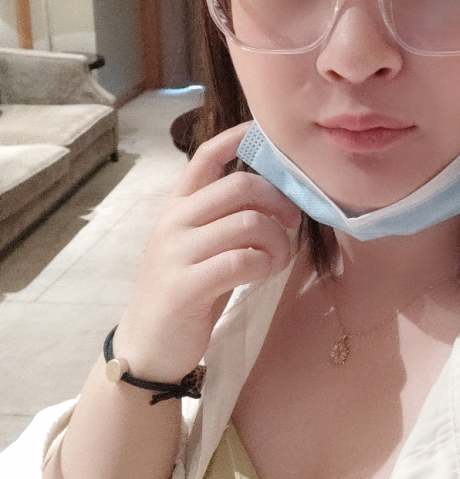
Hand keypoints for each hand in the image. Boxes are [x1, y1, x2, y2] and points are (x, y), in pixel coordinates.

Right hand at [113, 122, 301, 383]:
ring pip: (249, 223)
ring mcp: (177, 252)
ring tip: (280, 257)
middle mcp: (174, 221)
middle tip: (291, 225)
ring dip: (279, 240)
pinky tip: (267, 272)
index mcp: (177, 206)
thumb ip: (227, 218)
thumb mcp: (200, 246)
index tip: (264, 132)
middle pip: (242, 186)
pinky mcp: (186, 285)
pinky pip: (243, 260)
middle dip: (279, 202)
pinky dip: (267, 264)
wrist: (148, 346)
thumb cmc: (186, 292)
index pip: (206, 157)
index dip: (238, 139)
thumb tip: (280, 196)